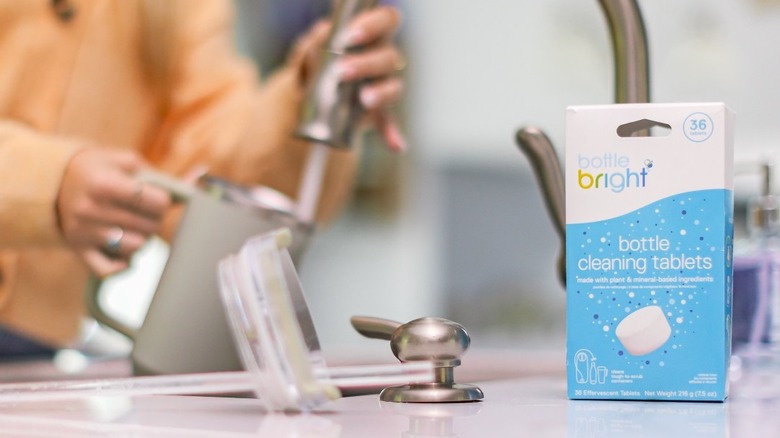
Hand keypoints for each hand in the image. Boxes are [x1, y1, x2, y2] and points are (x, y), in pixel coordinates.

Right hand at [56, 147, 171, 276]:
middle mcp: (91, 209)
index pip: (153, 201)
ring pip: (135, 247)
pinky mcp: (78, 250)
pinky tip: (127, 254)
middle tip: (147, 211)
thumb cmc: (100, 169)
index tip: (159, 198)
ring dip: (143, 238)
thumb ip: (159, 174)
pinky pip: (108, 270)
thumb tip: (196, 182)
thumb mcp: (125, 161)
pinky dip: (123, 266)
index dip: (164, 201)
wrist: (52, 182)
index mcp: (104, 184)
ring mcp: (84, 232)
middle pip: (149, 226)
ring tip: (135, 226)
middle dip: (155, 219)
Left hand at [293, 5, 406, 151]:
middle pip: (389, 57)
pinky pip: (388, 123)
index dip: (375, 25)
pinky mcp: (378, 112)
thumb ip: (314, 42)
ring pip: (393, 87)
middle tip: (341, 72)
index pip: (388, 20)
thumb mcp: (310, 49)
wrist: (310, 94)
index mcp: (372, 35)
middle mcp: (383, 59)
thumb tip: (321, 35)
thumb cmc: (317, 62)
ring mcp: (383, 85)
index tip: (351, 36)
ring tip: (363, 99)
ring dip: (380, 93)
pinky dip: (392, 134)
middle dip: (366, 64)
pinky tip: (396, 146)